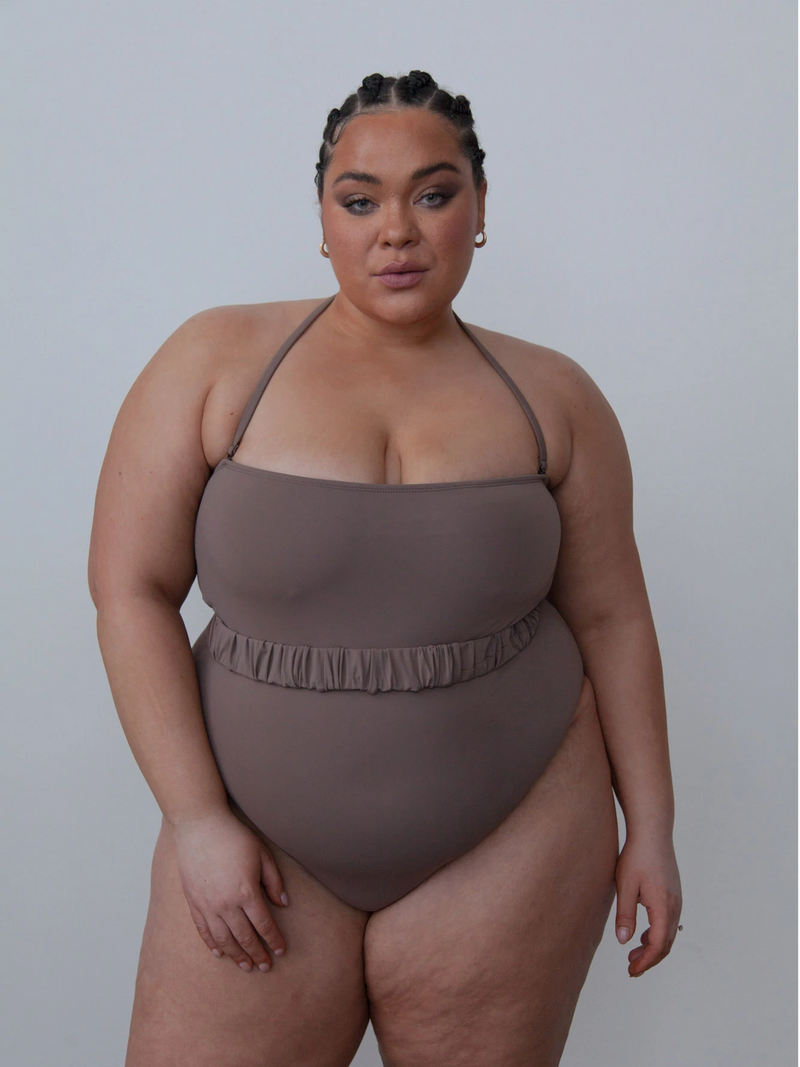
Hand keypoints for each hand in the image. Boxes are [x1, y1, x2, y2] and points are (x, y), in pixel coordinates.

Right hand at [167, 805, 288, 972]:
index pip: (264, 925)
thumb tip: (283, 904)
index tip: (280, 950)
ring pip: (223, 940)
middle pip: (244, 938)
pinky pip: (203, 931)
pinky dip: (212, 945)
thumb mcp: (262, 855)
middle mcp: (226, 904)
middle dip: (257, 954)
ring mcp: (207, 906)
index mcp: (247, 892)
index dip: (273, 940)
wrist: (200, 826)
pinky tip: (220, 954)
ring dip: (236, 956)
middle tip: (265, 966)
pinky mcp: (193, 903)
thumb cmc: (234, 837)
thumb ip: (274, 881)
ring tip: (246, 966)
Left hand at [614, 831, 681, 976]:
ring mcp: (676, 899)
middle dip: (649, 959)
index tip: (631, 970)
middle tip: (631, 969)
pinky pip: (669, 922)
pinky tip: (643, 934)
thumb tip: (624, 941)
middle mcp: (675, 905)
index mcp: (663, 906)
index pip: (657, 945)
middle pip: (666, 943)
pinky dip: (658, 934)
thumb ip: (625, 915)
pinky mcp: (673, 893)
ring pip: (669, 933)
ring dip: (653, 947)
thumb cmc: (636, 856)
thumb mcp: (625, 886)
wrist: (652, 832)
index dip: (645, 961)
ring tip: (634, 954)